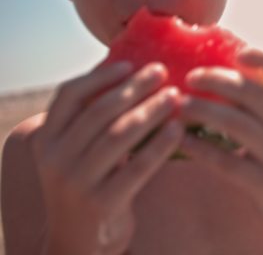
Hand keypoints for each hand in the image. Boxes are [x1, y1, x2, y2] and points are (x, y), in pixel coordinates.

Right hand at [30, 62, 183, 254]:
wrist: (79, 242)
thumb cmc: (88, 183)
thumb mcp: (76, 152)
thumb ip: (92, 122)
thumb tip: (131, 75)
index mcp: (46, 139)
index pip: (68, 95)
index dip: (100, 76)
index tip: (130, 63)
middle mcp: (56, 158)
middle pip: (99, 111)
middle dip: (134, 88)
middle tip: (162, 72)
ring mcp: (76, 182)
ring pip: (119, 135)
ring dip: (150, 111)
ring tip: (175, 96)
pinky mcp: (102, 202)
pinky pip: (137, 167)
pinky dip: (160, 145)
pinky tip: (179, 129)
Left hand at [178, 48, 262, 231]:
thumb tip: (230, 63)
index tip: (238, 53)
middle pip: (252, 94)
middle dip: (217, 80)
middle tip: (189, 77)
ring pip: (237, 125)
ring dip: (203, 110)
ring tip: (179, 104)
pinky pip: (227, 163)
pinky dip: (201, 149)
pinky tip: (182, 141)